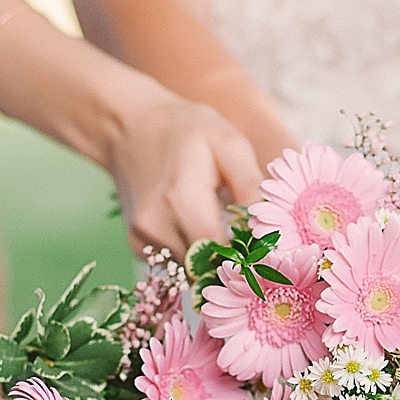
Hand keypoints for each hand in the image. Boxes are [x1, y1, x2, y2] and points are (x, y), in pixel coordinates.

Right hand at [108, 91, 264, 255]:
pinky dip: (194, 256)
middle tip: (252, 244)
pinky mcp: (138, 246)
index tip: (266, 254)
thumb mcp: (228, 144)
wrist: (130, 128)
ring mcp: (143, 239)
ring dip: (213, 260)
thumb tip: (269, 224)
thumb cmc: (186, 132)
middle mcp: (156, 225)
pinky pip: (177, 265)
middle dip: (233, 262)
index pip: (220, 254)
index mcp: (182, 199)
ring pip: (193, 271)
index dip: (248, 260)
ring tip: (224, 229)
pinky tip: (198, 229)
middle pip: (208, 267)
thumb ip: (250, 185)